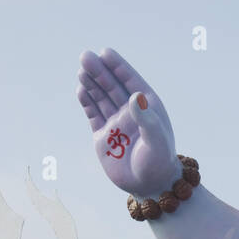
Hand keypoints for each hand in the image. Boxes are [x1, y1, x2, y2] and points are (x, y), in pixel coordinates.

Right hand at [77, 48, 179, 197]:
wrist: (149, 186)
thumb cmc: (158, 162)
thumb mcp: (156, 139)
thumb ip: (146, 118)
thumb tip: (134, 95)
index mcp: (147, 106)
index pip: (130, 81)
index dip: (118, 66)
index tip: (105, 52)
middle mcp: (130, 111)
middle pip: (112, 86)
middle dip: (99, 71)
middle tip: (85, 56)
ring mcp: (116, 122)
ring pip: (101, 97)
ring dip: (91, 83)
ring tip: (82, 70)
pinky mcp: (103, 136)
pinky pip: (93, 114)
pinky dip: (87, 102)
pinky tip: (80, 90)